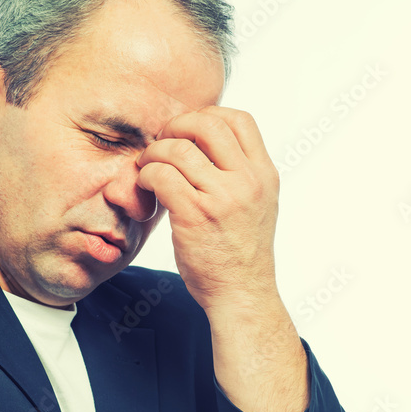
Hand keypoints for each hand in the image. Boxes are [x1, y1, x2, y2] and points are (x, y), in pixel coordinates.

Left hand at [135, 107, 279, 316]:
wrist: (242, 295)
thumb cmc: (241, 254)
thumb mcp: (257, 205)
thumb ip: (240, 174)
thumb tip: (209, 144)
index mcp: (264, 175)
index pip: (239, 120)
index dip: (207, 116)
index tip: (188, 133)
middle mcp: (247, 181)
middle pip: (207, 124)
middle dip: (176, 127)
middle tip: (162, 144)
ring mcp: (222, 198)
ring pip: (178, 149)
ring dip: (154, 153)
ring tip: (148, 169)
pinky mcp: (195, 216)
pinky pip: (162, 176)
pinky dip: (146, 176)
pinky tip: (146, 187)